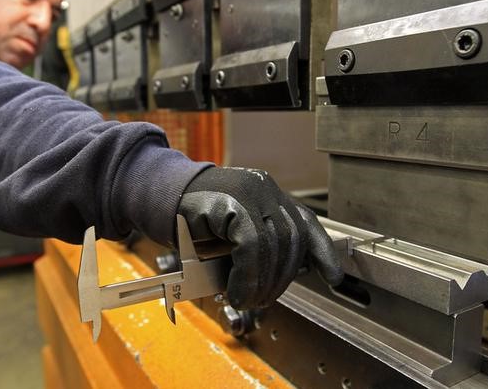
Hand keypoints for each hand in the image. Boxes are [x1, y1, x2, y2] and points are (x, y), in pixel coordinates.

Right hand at [175, 167, 342, 308]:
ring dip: (263, 282)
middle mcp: (263, 187)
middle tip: (262, 300)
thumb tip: (277, 281)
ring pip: (273, 245)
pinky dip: (247, 276)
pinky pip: (251, 246)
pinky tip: (236, 291)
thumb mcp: (231, 237)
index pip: (304, 221)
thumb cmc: (191, 221)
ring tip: (247, 299)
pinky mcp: (231, 201)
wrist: (155, 199)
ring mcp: (248, 190)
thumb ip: (256, 249)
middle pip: (291, 239)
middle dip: (281, 278)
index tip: (333, 276)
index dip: (321, 251)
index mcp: (267, 193)